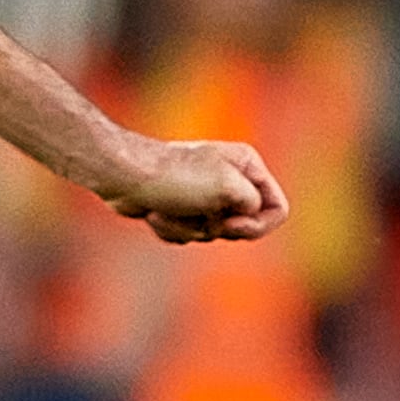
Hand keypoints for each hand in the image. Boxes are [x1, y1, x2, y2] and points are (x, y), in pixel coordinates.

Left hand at [99, 137, 289, 244]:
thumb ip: (255, 205)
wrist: (122, 177)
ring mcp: (204, 195)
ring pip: (213, 233)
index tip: (230, 222)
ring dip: (188, 228)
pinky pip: (189, 235)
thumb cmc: (175, 178)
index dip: (257, 224)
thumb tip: (246, 217)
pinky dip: (172, 229)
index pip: (277, 209)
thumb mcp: (227, 187)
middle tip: (196, 212)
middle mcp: (230, 179)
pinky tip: (156, 213)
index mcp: (247, 166)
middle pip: (244, 226)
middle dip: (216, 227)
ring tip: (168, 208)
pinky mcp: (181, 208)